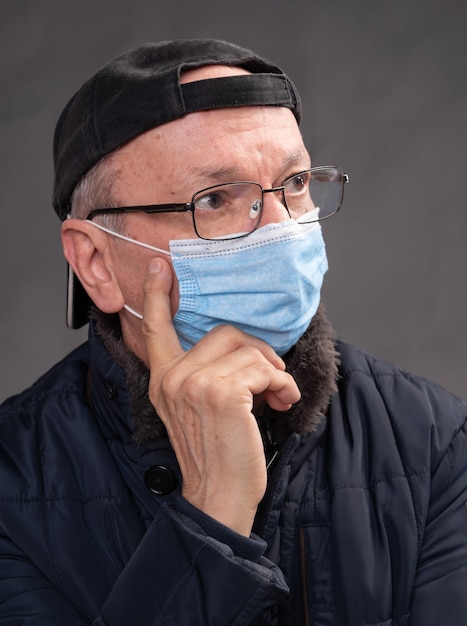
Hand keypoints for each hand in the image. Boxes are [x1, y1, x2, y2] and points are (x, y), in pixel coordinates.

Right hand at [142, 258, 300, 535]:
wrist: (219, 497)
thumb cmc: (216, 455)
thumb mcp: (197, 411)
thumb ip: (206, 376)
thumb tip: (247, 352)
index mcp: (164, 379)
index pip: (155, 329)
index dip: (156, 295)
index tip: (159, 267)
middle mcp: (174, 378)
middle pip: (225, 333)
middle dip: (258, 352)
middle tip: (272, 380)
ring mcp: (195, 383)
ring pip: (249, 350)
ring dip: (274, 373)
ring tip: (278, 395)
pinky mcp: (222, 393)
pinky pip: (263, 368)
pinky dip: (281, 383)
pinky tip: (282, 401)